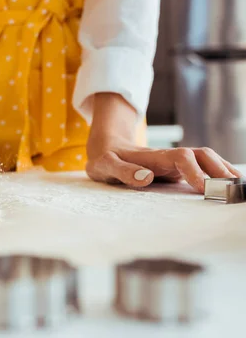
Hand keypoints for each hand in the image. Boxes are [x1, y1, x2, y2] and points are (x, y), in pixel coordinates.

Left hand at [86, 134, 241, 192]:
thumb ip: (122, 171)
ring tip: (238, 188)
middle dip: (219, 169)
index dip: (194, 171)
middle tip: (232, 190)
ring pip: (207, 159)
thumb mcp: (105, 165)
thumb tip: (146, 178)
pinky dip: (219, 174)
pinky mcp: (177, 169)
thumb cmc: (105, 159)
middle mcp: (169, 156)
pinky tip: (230, 185)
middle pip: (202, 155)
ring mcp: (175, 162)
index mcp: (153, 156)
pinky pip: (203, 168)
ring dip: (224, 170)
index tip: (204, 188)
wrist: (106, 147)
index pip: (182, 158)